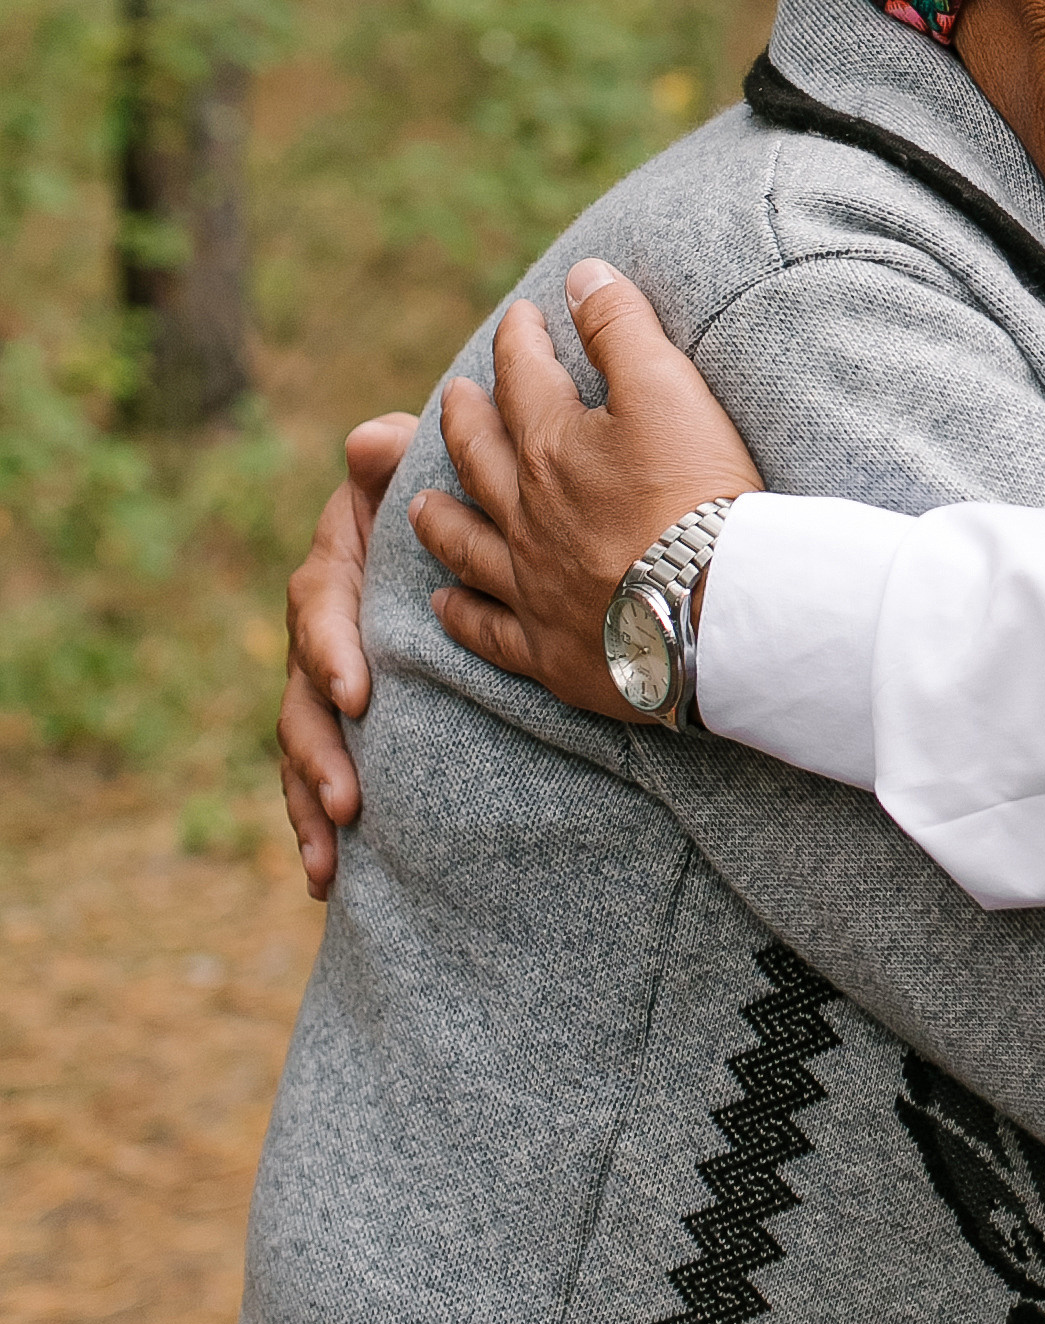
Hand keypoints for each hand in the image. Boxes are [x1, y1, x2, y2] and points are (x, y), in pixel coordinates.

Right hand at [279, 412, 418, 896]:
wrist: (463, 533)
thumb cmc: (443, 496)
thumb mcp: (418, 471)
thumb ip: (397, 458)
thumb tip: (371, 442)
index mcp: (337, 569)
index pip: (319, 608)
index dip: (330, 650)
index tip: (357, 692)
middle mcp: (323, 631)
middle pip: (302, 696)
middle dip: (319, 752)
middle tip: (349, 799)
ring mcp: (331, 684)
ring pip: (304, 746)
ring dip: (311, 800)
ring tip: (331, 853)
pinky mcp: (351, 727)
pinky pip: (324, 778)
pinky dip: (317, 828)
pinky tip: (327, 881)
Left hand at [413, 260, 762, 718]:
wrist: (711, 610)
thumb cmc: (695, 493)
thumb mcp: (666, 388)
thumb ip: (620, 328)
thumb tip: (582, 272)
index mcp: (550, 446)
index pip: (523, 377)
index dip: (520, 340)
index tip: (520, 318)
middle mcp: (525, 514)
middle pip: (480, 457)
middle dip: (466, 418)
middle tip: (454, 397)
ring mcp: (531, 585)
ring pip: (467, 544)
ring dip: (441, 518)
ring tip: (420, 503)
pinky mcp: (548, 649)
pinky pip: (489, 630)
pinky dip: (461, 615)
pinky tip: (443, 604)